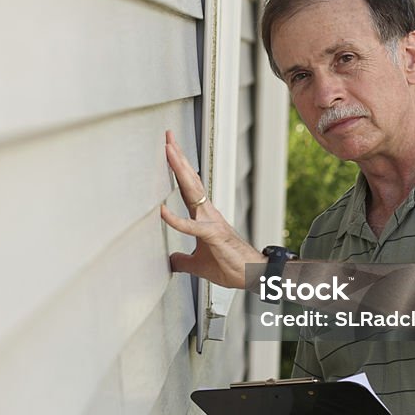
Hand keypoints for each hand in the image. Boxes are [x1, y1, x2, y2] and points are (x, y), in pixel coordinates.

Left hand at [159, 131, 264, 288]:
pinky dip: (176, 220)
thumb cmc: (229, 266)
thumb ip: (182, 260)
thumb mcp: (197, 264)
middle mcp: (207, 213)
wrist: (252, 276)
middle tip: (168, 138)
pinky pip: (192, 227)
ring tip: (169, 151)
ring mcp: (211, 221)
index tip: (169, 151)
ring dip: (180, 170)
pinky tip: (162, 212)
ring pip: (193, 191)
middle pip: (190, 180)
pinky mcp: (213, 236)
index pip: (187, 187)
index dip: (178, 169)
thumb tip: (170, 260)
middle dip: (178, 158)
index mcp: (203, 215)